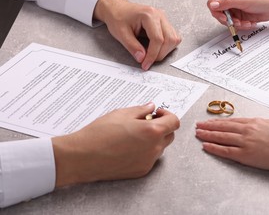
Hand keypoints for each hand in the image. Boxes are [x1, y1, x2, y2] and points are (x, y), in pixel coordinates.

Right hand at [52, 102, 179, 186]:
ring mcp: (148, 161)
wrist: (82, 157)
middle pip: (169, 135)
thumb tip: (151, 107)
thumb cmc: (99, 133)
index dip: (167, 115)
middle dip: (161, 127)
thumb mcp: (121, 114)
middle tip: (144, 122)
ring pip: (159, 147)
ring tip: (132, 135)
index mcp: (152, 131)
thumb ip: (141, 110)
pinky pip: (149, 158)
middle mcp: (154, 148)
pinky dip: (144, 151)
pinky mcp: (141, 171)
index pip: (174, 122)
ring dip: (153, 139)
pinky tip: (127, 147)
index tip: (157, 113)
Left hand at [94, 0, 181, 69]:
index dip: (153, 55)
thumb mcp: (121, 33)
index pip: (158, 39)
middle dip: (160, 54)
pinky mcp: (165, 23)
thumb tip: (142, 58)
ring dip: (165, 51)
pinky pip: (173, 37)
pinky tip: (156, 48)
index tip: (145, 64)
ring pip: (174, 39)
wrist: (117, 8)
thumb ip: (132, 47)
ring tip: (151, 54)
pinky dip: (167, 46)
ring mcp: (164, 18)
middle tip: (148, 61)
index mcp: (149, 15)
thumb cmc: (118, 17)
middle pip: (169, 39)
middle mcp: (159, 15)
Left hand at [195, 117, 268, 189]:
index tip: (209, 121)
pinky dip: (214, 148)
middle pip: (222, 127)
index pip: (230, 121)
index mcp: (253, 122)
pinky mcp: (246, 155)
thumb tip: (251, 124)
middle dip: (208, 126)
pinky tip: (206, 146)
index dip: (217, 122)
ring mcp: (245, 142)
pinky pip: (226, 151)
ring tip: (198, 134)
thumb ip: (258, 124)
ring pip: (221, 137)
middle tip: (198, 126)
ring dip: (208, 135)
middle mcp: (246, 130)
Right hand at [207, 0, 268, 28]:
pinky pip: (234, 24)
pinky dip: (241, 25)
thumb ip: (226, 3)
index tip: (224, 16)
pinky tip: (250, 22)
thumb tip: (213, 4)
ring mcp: (233, 7)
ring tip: (246, 22)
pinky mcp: (238, 16)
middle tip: (236, 22)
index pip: (213, 0)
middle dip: (228, 20)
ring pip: (226, 20)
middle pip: (218, 13)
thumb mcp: (243, 0)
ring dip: (237, 24)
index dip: (216, 10)